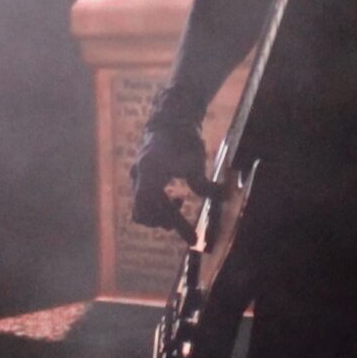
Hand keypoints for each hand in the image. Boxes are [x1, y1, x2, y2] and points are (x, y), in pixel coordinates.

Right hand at [128, 119, 206, 241]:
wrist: (171, 119)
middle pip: (143, 213)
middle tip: (184, 223)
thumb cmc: (183, 138)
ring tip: (179, 202)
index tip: (193, 239)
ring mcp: (136, 177)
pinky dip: (158, 204)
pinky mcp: (141, 177)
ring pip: (142, 208)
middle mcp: (138, 177)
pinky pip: (144, 199)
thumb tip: (220, 197)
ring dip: (160, 213)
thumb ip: (202, 182)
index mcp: (149, 172)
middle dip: (164, 221)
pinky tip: (174, 197)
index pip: (156, 207)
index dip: (175, 224)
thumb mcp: (195, 160)